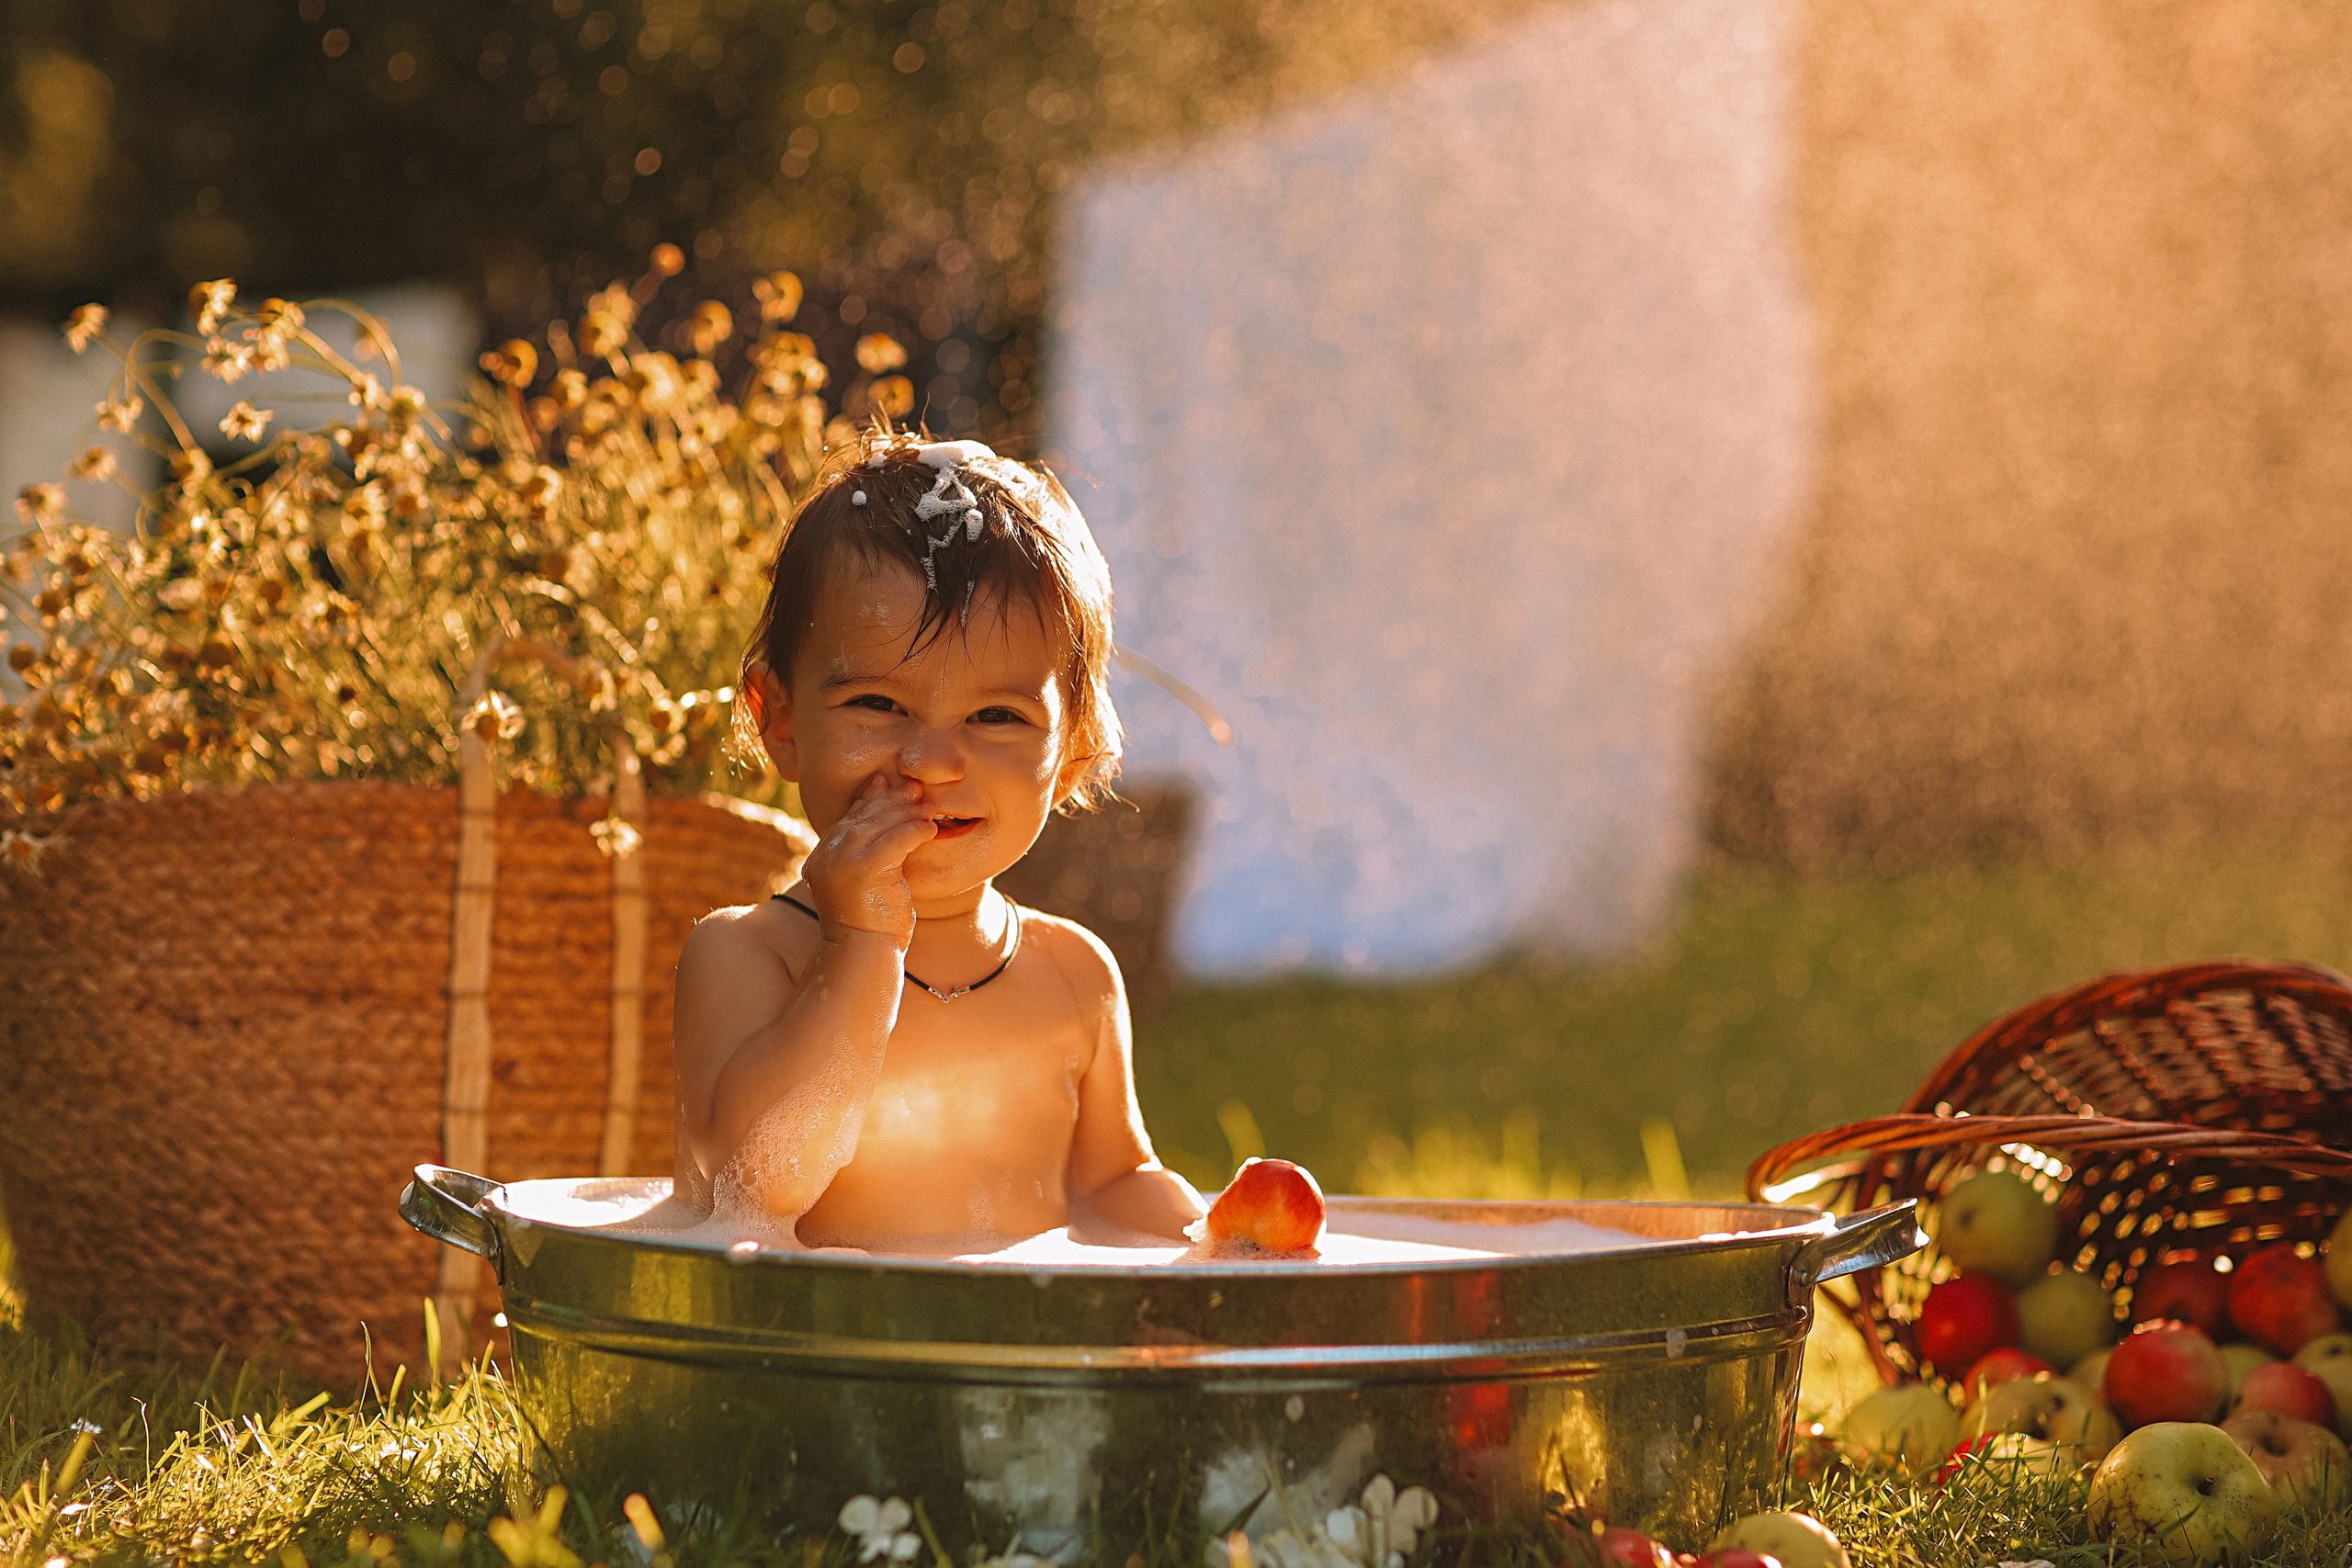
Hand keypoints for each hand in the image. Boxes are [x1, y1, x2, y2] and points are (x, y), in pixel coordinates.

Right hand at [798, 772, 937, 947]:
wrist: (862, 955)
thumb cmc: (870, 922)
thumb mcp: (864, 882)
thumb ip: (869, 853)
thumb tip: (887, 825)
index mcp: (822, 856)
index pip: (849, 817)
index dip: (871, 798)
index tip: (892, 784)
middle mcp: (827, 856)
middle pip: (863, 816)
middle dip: (893, 800)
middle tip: (917, 790)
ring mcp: (841, 862)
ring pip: (879, 824)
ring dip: (907, 812)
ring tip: (930, 807)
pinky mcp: (862, 871)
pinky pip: (894, 840)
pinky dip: (915, 831)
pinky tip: (930, 829)